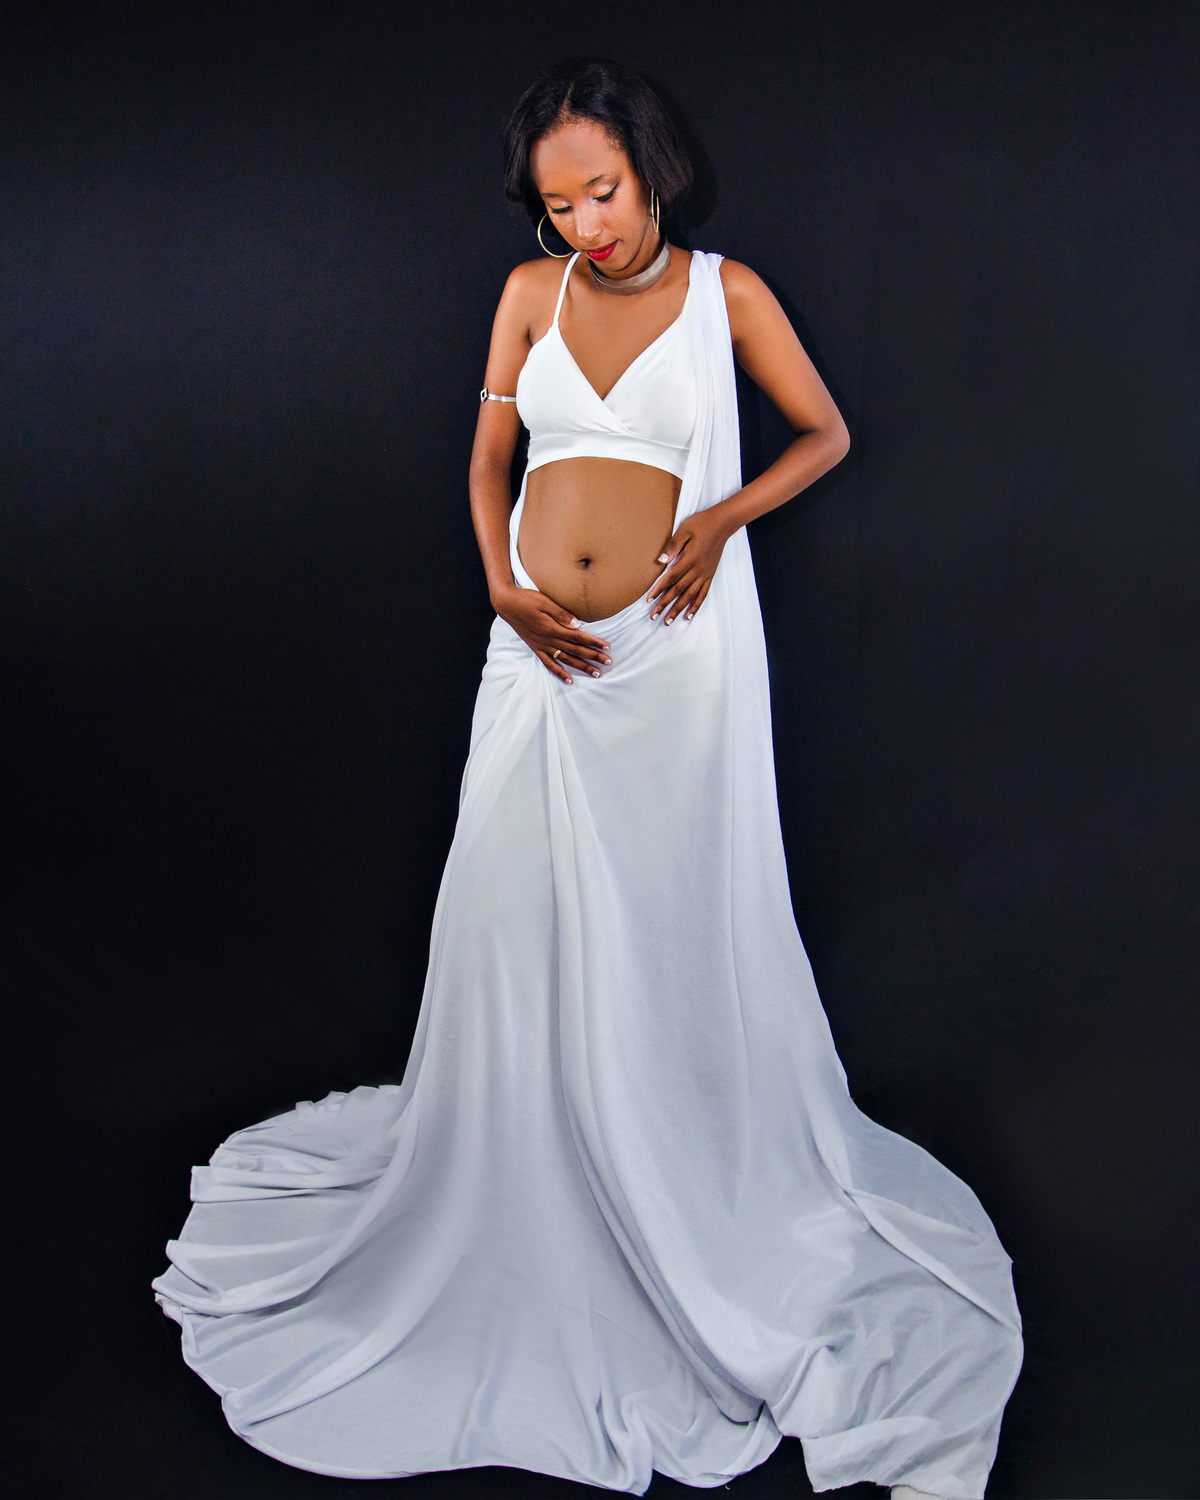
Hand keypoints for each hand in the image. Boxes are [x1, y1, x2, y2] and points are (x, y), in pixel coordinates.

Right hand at [492, 583, 611, 682]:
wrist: (506, 604)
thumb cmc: (526, 599)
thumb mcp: (544, 602)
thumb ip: (561, 614)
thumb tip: (578, 624)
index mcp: (553, 627)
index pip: (579, 637)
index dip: (594, 642)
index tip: (607, 647)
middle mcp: (549, 639)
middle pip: (576, 650)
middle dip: (593, 656)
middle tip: (609, 662)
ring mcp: (542, 646)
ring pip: (566, 659)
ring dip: (582, 667)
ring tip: (596, 673)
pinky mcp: (536, 648)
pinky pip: (549, 664)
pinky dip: (559, 673)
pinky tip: (570, 680)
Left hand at [647, 508, 731, 624]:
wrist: (723, 524)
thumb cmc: (702, 524)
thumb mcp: (685, 529)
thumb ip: (673, 545)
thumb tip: (661, 560)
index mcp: (690, 558)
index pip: (671, 577)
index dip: (659, 589)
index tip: (649, 599)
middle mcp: (697, 569)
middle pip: (679, 590)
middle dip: (665, 604)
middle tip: (654, 616)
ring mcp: (705, 574)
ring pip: (690, 596)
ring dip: (678, 609)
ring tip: (668, 621)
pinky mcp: (710, 575)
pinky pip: (703, 594)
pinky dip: (696, 606)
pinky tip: (689, 616)